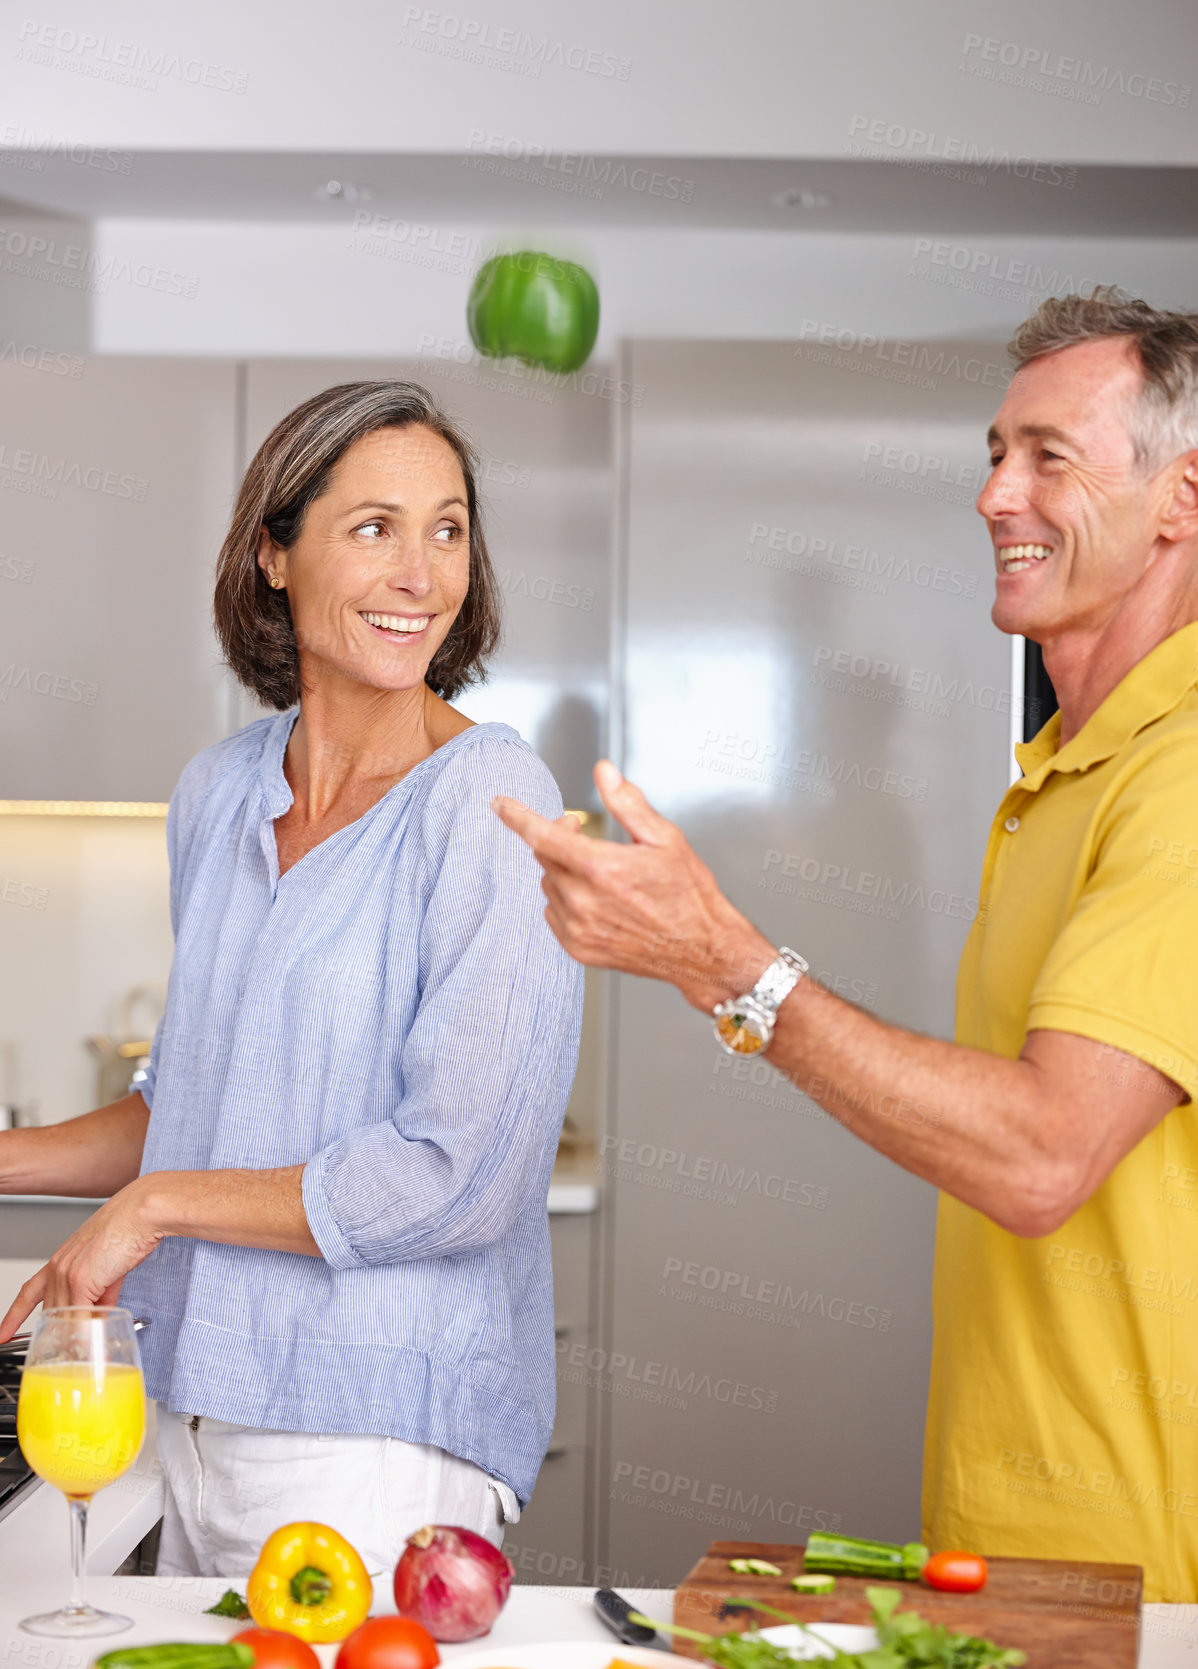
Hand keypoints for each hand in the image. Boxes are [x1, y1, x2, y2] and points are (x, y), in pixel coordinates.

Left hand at [0, 1177, 162, 1339]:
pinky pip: (80, 1316)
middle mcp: (58, 1268)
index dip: (14, 1316)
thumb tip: (99, 1315)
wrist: (139, 1214)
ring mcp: (66, 1275)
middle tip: (78, 1348)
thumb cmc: (129, 1231)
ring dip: (77, 1337)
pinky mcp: (80, 1281)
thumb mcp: (108, 1266)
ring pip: (63, 1318)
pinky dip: (88, 1331)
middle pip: (50, 1314)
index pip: (29, 1294)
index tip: (3, 1333)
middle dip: (62, 1334)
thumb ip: (100, 1294)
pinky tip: (96, 1339)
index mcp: (61, 1261)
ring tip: (92, 1348)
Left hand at [493, 759, 773, 1010]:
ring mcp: (579, 928)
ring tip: (600, 872)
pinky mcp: (578, 948)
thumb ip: (628, 803)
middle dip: (559, 838)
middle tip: (583, 834)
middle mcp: (585, 901)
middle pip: (545, 856)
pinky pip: (553, 913)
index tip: (500, 804)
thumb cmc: (689, 896)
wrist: (702, 949)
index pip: (543, 836)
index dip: (517, 816)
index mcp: (603, 868)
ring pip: (548, 884)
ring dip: (564, 870)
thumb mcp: (665, 839)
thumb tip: (605, 772)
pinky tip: (596, 899)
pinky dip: (566, 900)